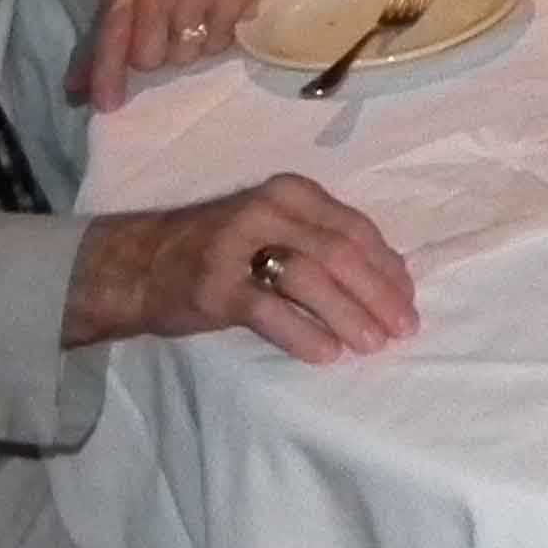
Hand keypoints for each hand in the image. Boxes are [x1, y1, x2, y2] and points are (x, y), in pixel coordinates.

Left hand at [65, 0, 276, 111]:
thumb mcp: (127, 3)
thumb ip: (98, 47)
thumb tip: (73, 90)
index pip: (110, 33)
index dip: (106, 71)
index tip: (105, 104)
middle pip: (147, 57)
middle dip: (157, 56)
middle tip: (166, 36)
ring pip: (183, 55)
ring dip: (189, 49)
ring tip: (195, 25)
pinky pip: (218, 45)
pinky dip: (218, 40)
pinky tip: (216, 19)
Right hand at [66, 173, 415, 362]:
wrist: (139, 263)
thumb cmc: (222, 250)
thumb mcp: (276, 229)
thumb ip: (327, 242)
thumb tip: (394, 275)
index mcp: (292, 193)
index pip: (356, 229)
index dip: (389, 269)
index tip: (409, 302)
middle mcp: (267, 209)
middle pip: (340, 252)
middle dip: (378, 295)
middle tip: (401, 329)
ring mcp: (237, 245)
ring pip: (310, 278)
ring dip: (349, 314)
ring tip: (371, 344)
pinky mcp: (214, 285)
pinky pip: (269, 310)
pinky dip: (304, 333)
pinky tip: (326, 354)